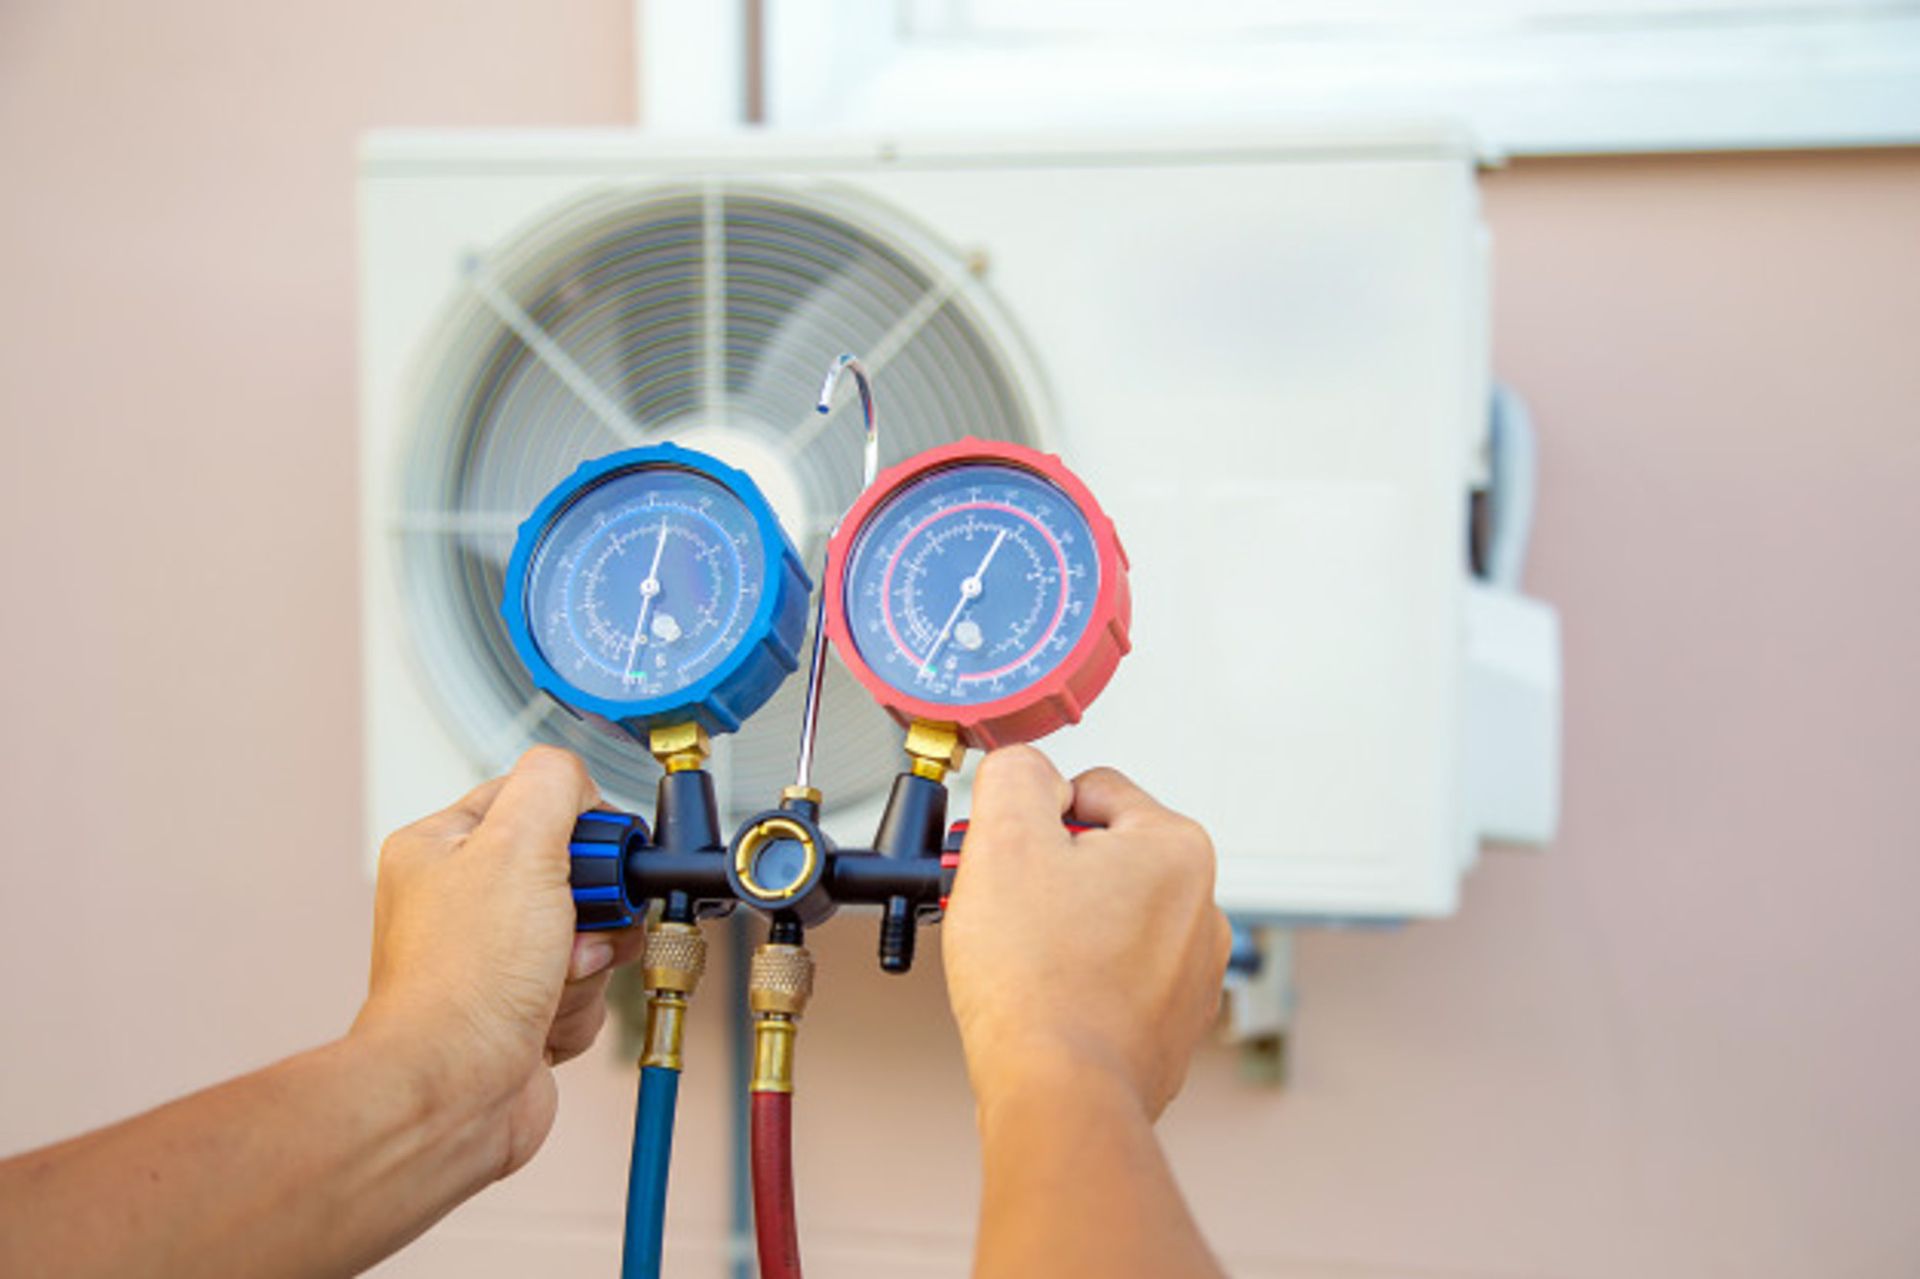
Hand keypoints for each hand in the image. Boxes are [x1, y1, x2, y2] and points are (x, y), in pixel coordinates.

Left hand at [351, 747, 642, 1176]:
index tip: (595, 853)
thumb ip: (554, 785)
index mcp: (442, 849)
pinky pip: (583, 988)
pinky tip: (546, 1018)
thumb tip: (579, 782)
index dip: (577, 824)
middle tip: (577, 923)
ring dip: (590, 960)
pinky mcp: (518, 1009)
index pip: (531, 800)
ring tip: (558, 979)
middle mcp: (461, 901)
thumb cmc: (465, 980)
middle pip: (571, 872)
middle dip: (593, 905)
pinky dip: (580, 1006)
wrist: (456, 1090)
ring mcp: (490, 959)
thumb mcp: (518, 845)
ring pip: (586, 932)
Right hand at [942, 746, 1231, 1120]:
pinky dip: (1077, 981)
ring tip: (1022, 960)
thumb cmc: (1039, 983)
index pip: (1090, 789)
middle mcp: (1200, 907)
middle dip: (1045, 876)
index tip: (1007, 858)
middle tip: (1005, 911)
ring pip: (1104, 918)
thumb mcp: (1005, 838)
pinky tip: (1046, 1000)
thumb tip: (1028, 769)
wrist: (1059, 1094)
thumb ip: (1016, 774)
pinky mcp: (1171, 1023)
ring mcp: (1191, 972)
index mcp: (1177, 848)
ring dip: (1059, 928)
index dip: (1032, 819)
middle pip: (1099, 856)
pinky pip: (1113, 977)